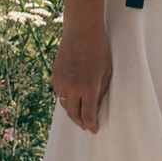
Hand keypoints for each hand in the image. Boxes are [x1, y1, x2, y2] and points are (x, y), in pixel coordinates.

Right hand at [52, 0, 112, 131]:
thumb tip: (96, 108)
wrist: (82, 31)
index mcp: (88, 88)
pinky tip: (72, 98)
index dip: (91, 125)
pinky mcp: (55, 75)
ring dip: (72, 111)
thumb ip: (101, 92)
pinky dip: (66, 98)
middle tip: (86, 126)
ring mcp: (62, 82)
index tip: (93, 129)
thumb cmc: (99, 50)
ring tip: (79, 114)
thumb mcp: (106, 72)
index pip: (88, 115)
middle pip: (74, 114)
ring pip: (65, 105)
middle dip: (80, 123)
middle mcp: (73, 88)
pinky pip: (60, 93)